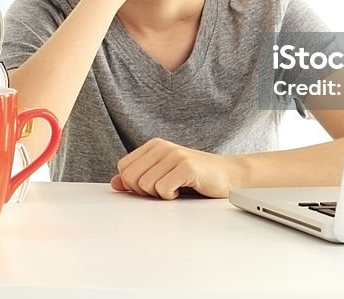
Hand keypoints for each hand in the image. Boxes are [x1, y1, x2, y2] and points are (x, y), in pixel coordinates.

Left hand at [110, 138, 241, 199]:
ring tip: (176, 188)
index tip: (152, 187)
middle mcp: (162, 147)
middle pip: (130, 178)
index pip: (123, 168)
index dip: (133, 185)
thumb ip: (139, 178)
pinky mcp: (186, 166)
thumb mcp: (163, 175)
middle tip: (164, 190)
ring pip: (145, 185)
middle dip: (144, 191)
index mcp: (153, 146)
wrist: (228, 175)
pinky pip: (162, 189)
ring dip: (160, 195)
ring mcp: (174, 155)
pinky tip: (183, 190)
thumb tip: (115, 183)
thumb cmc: (196, 177)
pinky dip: (170, 196)